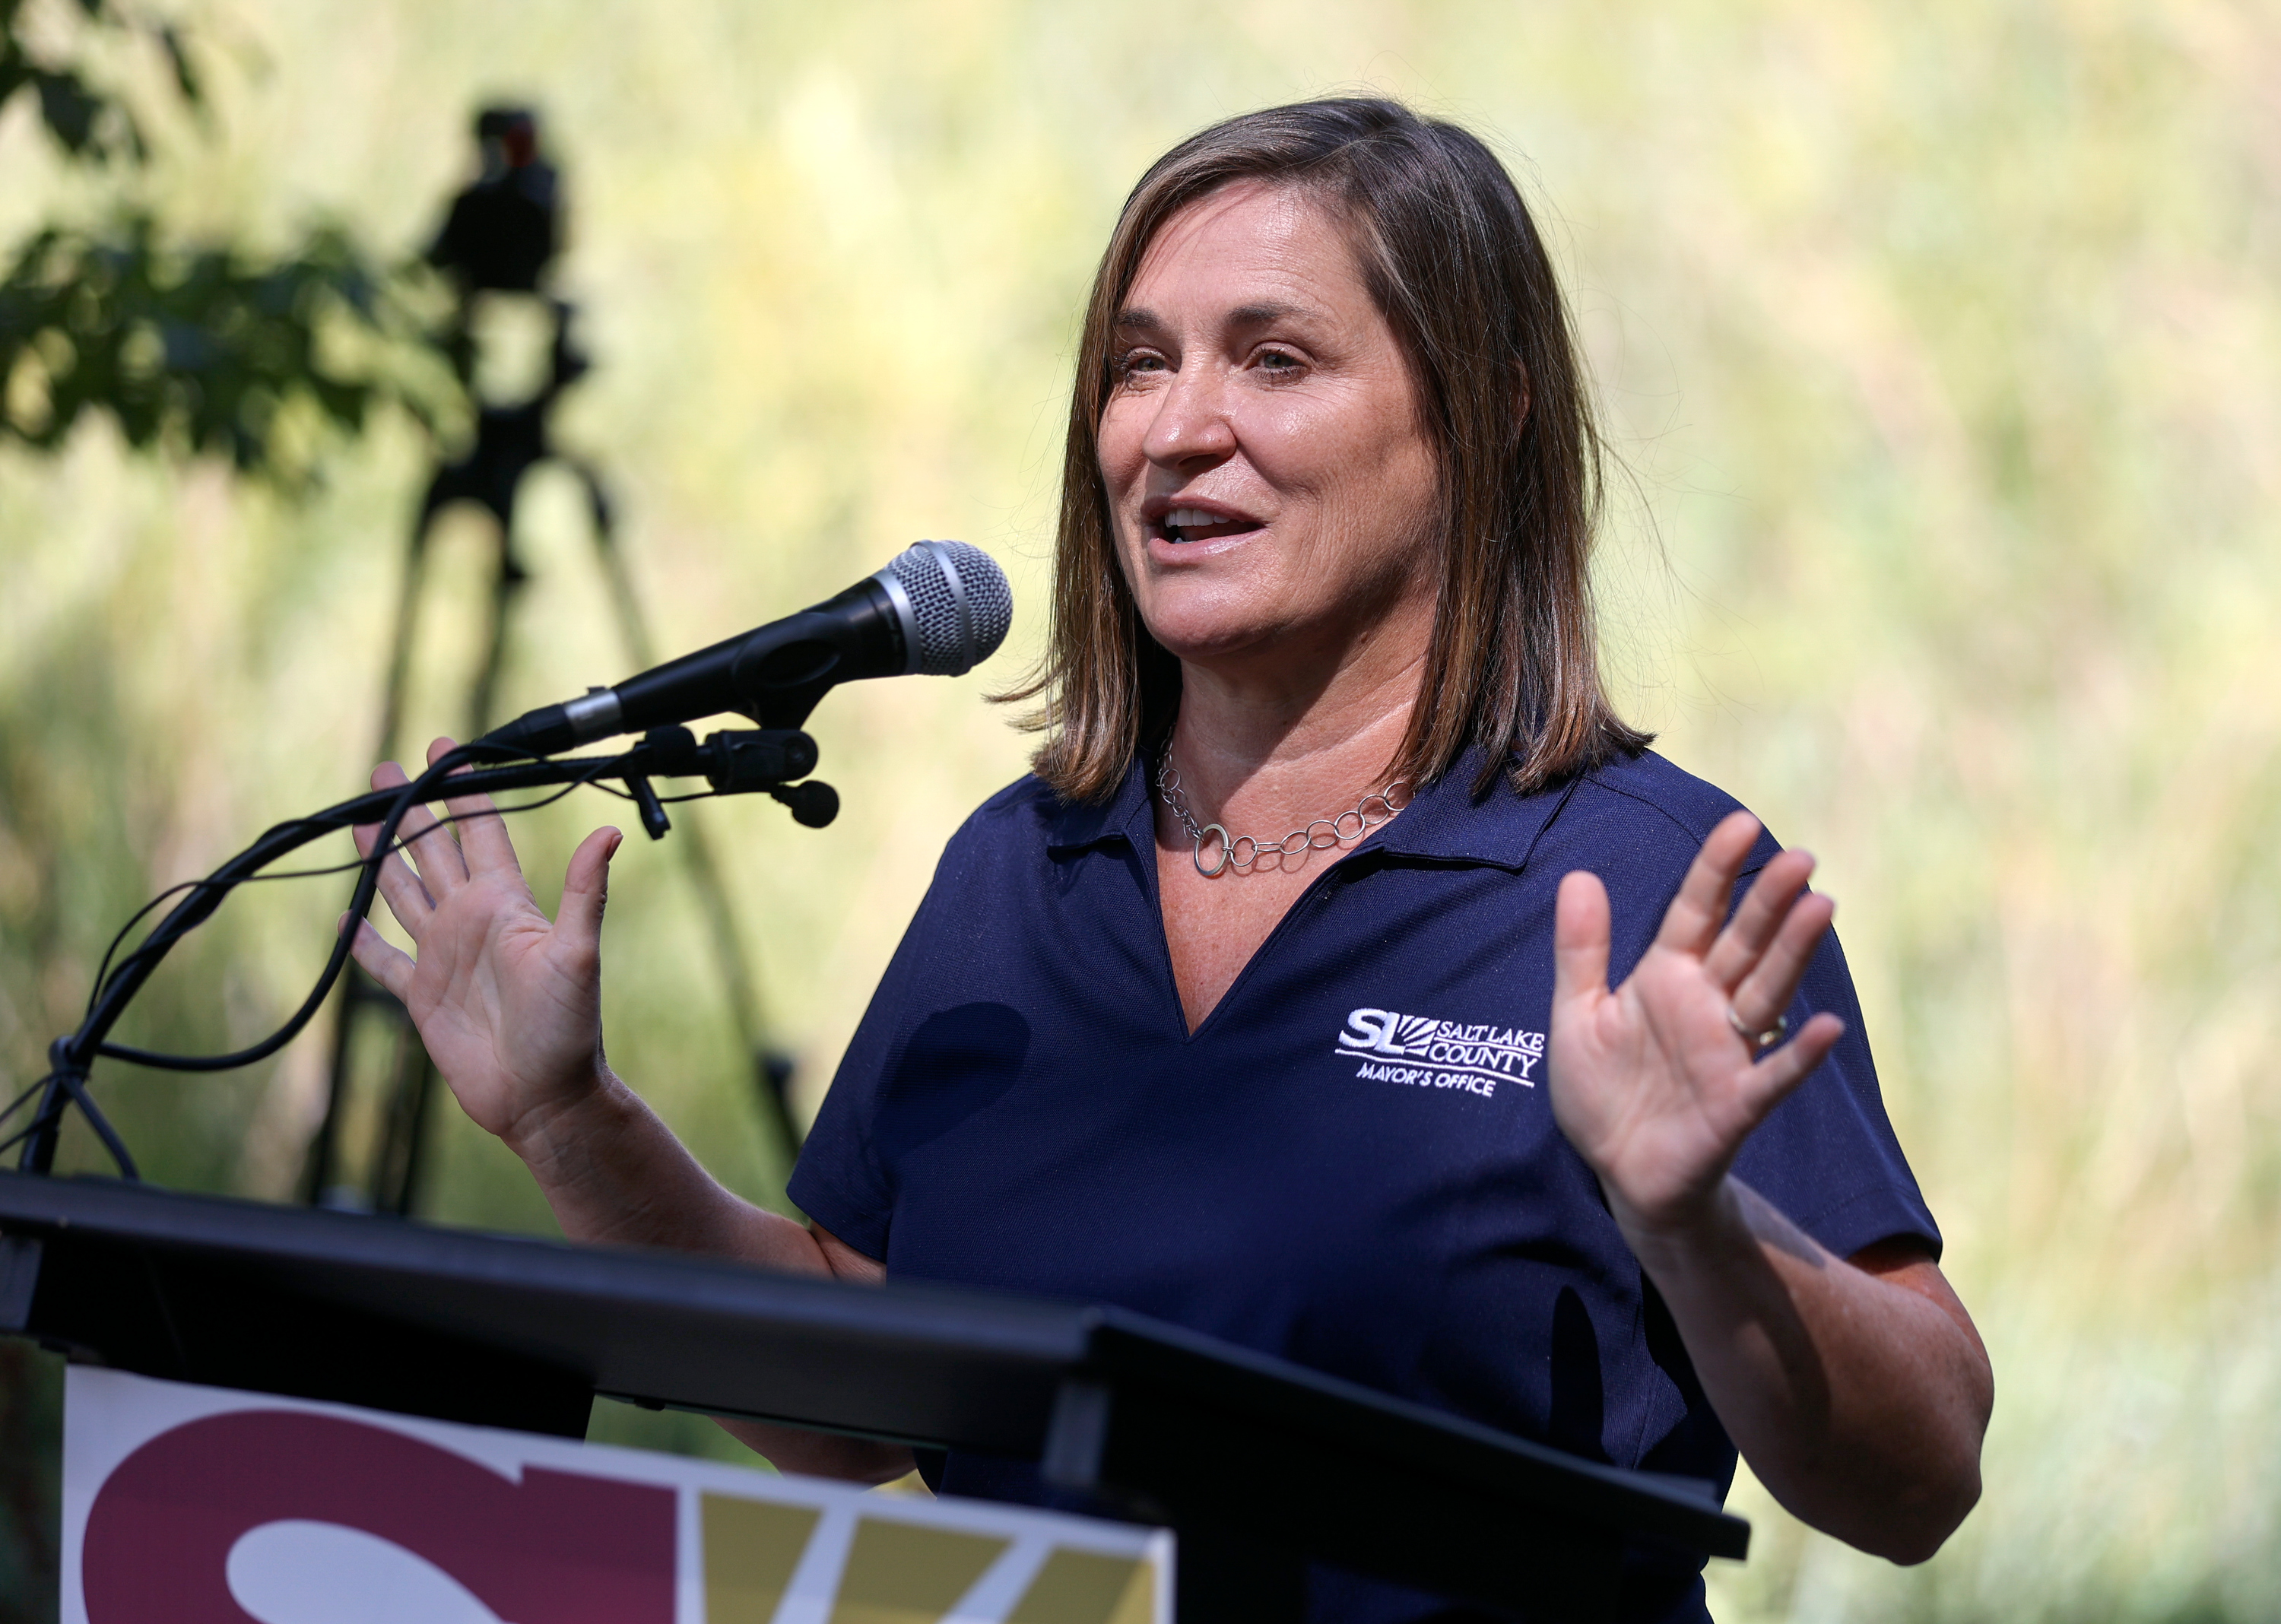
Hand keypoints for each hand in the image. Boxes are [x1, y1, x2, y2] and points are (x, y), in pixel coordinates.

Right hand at [343, 736, 622, 1148]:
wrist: (543, 1096)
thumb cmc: (568, 1028)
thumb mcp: (578, 953)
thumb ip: (584, 892)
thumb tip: (611, 833)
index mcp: (504, 904)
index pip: (481, 833)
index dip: (464, 792)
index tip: (447, 752)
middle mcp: (471, 921)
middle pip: (432, 851)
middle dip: (411, 810)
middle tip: (386, 771)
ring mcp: (444, 956)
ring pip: (403, 893)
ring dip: (382, 859)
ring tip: (358, 822)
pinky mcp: (421, 995)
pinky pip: (384, 961)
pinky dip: (361, 941)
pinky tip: (342, 919)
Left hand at [1548, 810, 1844, 1241]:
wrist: (1618, 1171)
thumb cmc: (1603, 1091)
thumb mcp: (1576, 1014)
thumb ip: (1582, 950)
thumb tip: (1579, 875)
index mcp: (1666, 976)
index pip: (1696, 911)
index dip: (1716, 869)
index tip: (1743, 824)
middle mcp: (1705, 1005)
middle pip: (1743, 943)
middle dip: (1769, 901)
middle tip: (1801, 857)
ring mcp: (1727, 1051)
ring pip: (1766, 992)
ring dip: (1793, 954)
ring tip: (1821, 907)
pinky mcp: (1737, 1104)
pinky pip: (1773, 1075)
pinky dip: (1799, 1054)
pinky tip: (1826, 1026)